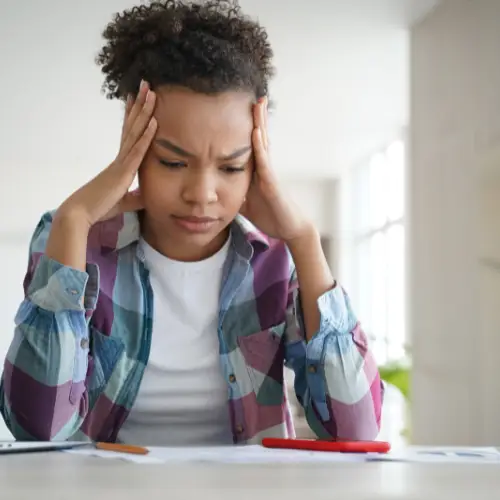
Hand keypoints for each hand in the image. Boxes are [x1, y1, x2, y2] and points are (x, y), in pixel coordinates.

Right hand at [57, 80, 156, 227]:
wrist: (81, 213)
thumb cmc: (98, 207)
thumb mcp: (123, 201)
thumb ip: (134, 197)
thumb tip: (144, 197)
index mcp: (120, 163)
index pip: (129, 134)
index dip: (134, 116)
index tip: (138, 98)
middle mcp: (120, 157)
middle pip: (132, 125)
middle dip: (140, 105)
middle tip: (147, 84)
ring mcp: (121, 162)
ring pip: (135, 131)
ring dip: (144, 111)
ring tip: (152, 92)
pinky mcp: (123, 171)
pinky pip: (137, 150)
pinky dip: (146, 135)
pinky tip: (154, 121)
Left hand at [240, 97, 311, 242]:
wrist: (288, 229)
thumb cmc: (268, 214)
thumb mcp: (244, 201)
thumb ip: (233, 191)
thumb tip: (215, 189)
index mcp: (256, 171)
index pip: (249, 144)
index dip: (245, 126)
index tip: (238, 107)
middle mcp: (264, 168)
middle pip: (258, 138)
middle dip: (256, 117)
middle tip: (253, 94)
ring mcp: (269, 174)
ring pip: (263, 145)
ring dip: (260, 124)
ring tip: (257, 104)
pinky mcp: (272, 184)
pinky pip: (265, 164)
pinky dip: (260, 148)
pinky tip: (256, 133)